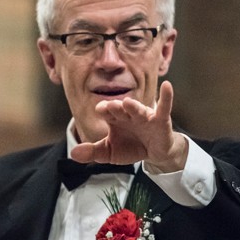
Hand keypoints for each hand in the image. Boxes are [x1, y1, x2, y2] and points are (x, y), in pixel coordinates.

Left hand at [69, 81, 187, 171]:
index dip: (103, 109)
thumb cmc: (130, 147)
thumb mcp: (109, 152)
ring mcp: (145, 116)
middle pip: (120, 108)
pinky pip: (164, 107)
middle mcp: (128, 114)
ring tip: (127, 103)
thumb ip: (92, 152)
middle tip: (110, 107)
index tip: (100, 110)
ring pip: (138, 109)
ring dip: (133, 106)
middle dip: (115, 107)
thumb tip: (72, 153)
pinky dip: (166, 97)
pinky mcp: (160, 120)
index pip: (106, 111)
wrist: (153, 153)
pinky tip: (167, 86)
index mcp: (114, 118)